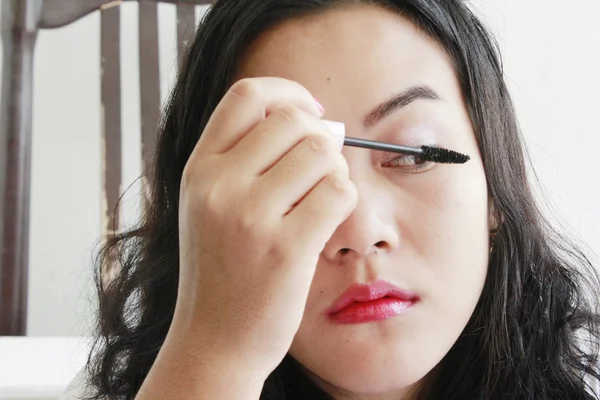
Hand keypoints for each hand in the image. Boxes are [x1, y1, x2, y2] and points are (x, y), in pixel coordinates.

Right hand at [172, 77, 357, 378]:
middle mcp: (218, 185)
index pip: (248, 95)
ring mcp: (250, 216)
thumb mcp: (211, 206)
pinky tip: (328, 220)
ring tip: (321, 199)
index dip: (288, 93)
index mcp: (199, 169)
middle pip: (295, 120)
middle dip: (321, 136)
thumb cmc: (222, 270)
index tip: (309, 111)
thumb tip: (318, 120)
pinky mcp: (286, 248)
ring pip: (323, 152)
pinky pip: (339, 192)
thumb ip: (248, 159)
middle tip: (320, 167)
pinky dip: (344, 200)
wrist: (214, 340)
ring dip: (334, 170)